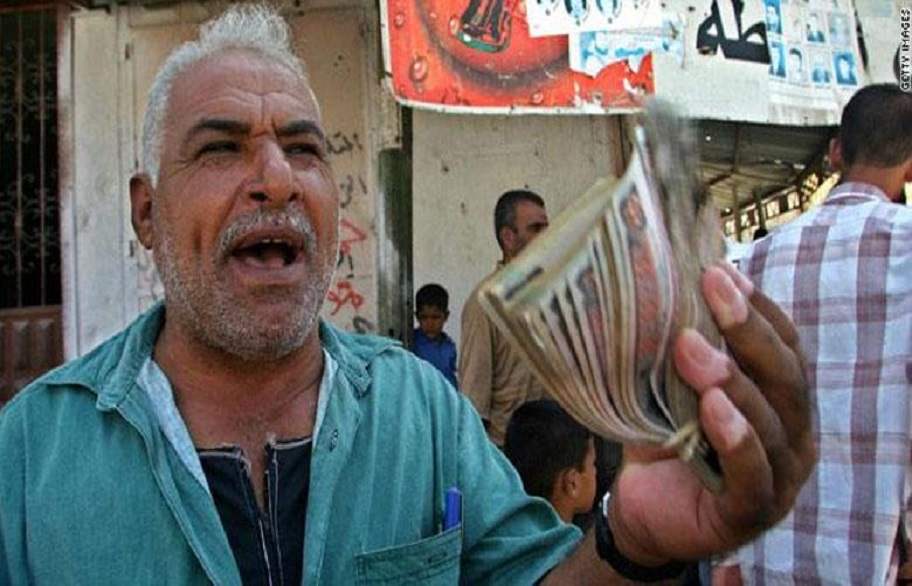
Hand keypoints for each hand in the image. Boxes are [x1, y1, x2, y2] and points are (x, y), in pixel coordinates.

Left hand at [607, 263, 815, 564]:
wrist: (642, 509)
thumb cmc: (665, 439)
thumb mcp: (672, 386)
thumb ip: (681, 348)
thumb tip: (661, 282)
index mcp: (781, 399)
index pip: (785, 345)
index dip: (759, 307)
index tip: (722, 270)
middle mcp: (793, 434)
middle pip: (785, 376)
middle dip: (748, 328)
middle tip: (711, 288)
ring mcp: (780, 477)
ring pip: (772, 423)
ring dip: (732, 379)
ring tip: (691, 348)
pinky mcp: (752, 513)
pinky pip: (752, 476)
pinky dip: (736, 440)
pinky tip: (714, 409)